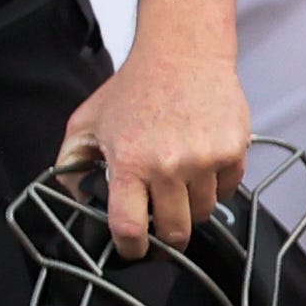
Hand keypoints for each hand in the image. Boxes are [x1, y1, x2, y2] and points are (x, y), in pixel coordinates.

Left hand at [60, 44, 249, 256]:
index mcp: (130, 164)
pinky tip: (204, 170)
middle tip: (164, 229)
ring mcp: (206, 159)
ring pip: (205, 211)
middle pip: (175, 230)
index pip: (130, 227)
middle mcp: (170, 166)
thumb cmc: (135, 87)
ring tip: (183, 190)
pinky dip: (218, 187)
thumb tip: (75, 196)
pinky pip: (230, 188)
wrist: (183, 54)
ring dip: (193, 208)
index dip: (132, 248)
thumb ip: (71, 162)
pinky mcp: (234, 149)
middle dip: (168, 237)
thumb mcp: (86, 122)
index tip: (134, 250)